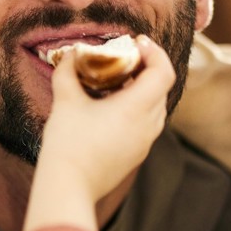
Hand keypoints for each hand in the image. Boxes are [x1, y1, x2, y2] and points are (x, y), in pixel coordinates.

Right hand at [41, 36, 174, 202]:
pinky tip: (112, 110)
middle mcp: (149, 125)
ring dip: (143, 91)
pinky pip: (146, 125)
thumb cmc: (69, 143)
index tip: (136, 44)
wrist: (69, 186)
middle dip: (147, 69)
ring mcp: (145, 143)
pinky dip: (137, 110)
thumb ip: (68, 72)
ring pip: (156, 108)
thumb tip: (69, 56)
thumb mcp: (65, 101)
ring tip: (117, 84)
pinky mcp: (137, 156)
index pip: (164, 72)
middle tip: (124, 59)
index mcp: (138, 108)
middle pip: (162, 88)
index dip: (155, 53)